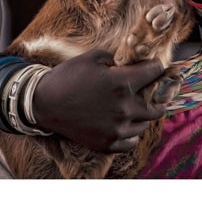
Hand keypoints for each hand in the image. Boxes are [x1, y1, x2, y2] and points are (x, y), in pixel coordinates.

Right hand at [32, 49, 166, 151]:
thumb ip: (117, 59)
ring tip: (131, 106)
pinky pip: (132, 141)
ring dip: (142, 113)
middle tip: (147, 89)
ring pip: (145, 123)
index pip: (155, 72)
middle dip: (154, 93)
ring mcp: (117, 129)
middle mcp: (125, 108)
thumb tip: (131, 63)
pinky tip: (123, 123)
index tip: (153, 66)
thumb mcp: (93, 57)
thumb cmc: (68, 77)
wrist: (44, 104)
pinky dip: (131, 132)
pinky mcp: (108, 144)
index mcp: (123, 83)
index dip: (156, 66)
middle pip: (157, 104)